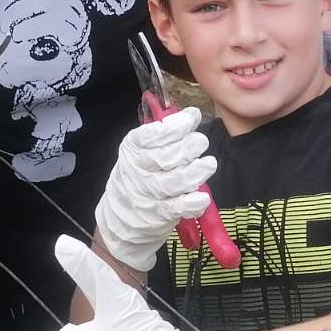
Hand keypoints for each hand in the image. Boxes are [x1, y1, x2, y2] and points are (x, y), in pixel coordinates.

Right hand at [94, 107, 215, 270]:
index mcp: (132, 149)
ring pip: (172, 183)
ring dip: (194, 172)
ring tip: (209, 164)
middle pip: (164, 158)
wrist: (122, 216)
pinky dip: (192, 203)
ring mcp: (148, 194)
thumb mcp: (143, 150)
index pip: (149, 136)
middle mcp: (137, 171)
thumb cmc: (140, 174)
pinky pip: (177, 208)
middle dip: (187, 147)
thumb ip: (167, 133)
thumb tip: (192, 114)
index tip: (190, 119)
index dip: (172, 128)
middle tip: (201, 142)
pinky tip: (203, 197)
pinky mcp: (159, 215)